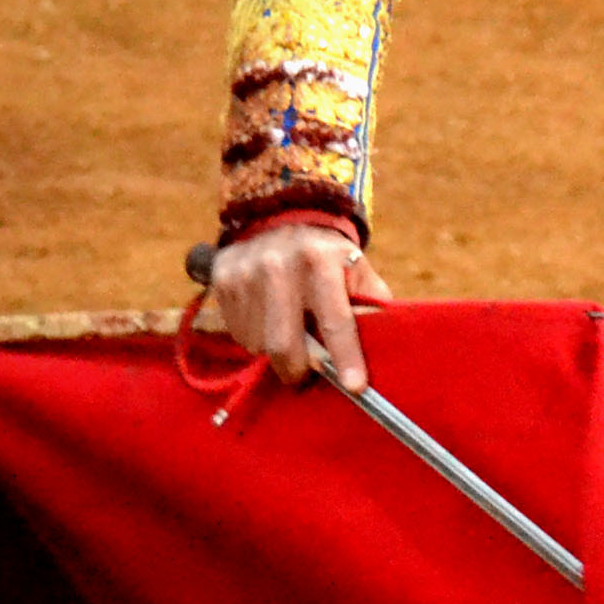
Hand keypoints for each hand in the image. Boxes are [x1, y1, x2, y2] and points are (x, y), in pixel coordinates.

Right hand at [205, 224, 393, 392]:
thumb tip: (381, 347)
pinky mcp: (222, 279)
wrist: (282, 216)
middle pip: (284, 342)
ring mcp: (245, 271)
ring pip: (258, 342)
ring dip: (275, 352)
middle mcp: (278, 263)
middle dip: (298, 370)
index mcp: (319, 259)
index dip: (345, 356)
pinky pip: (238, 332)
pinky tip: (267, 320)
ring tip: (289, 334)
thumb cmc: (329, 258)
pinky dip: (255, 338)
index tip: (354, 387)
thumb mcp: (358, 271)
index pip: (334, 319)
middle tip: (305, 376)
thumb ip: (370, 306)